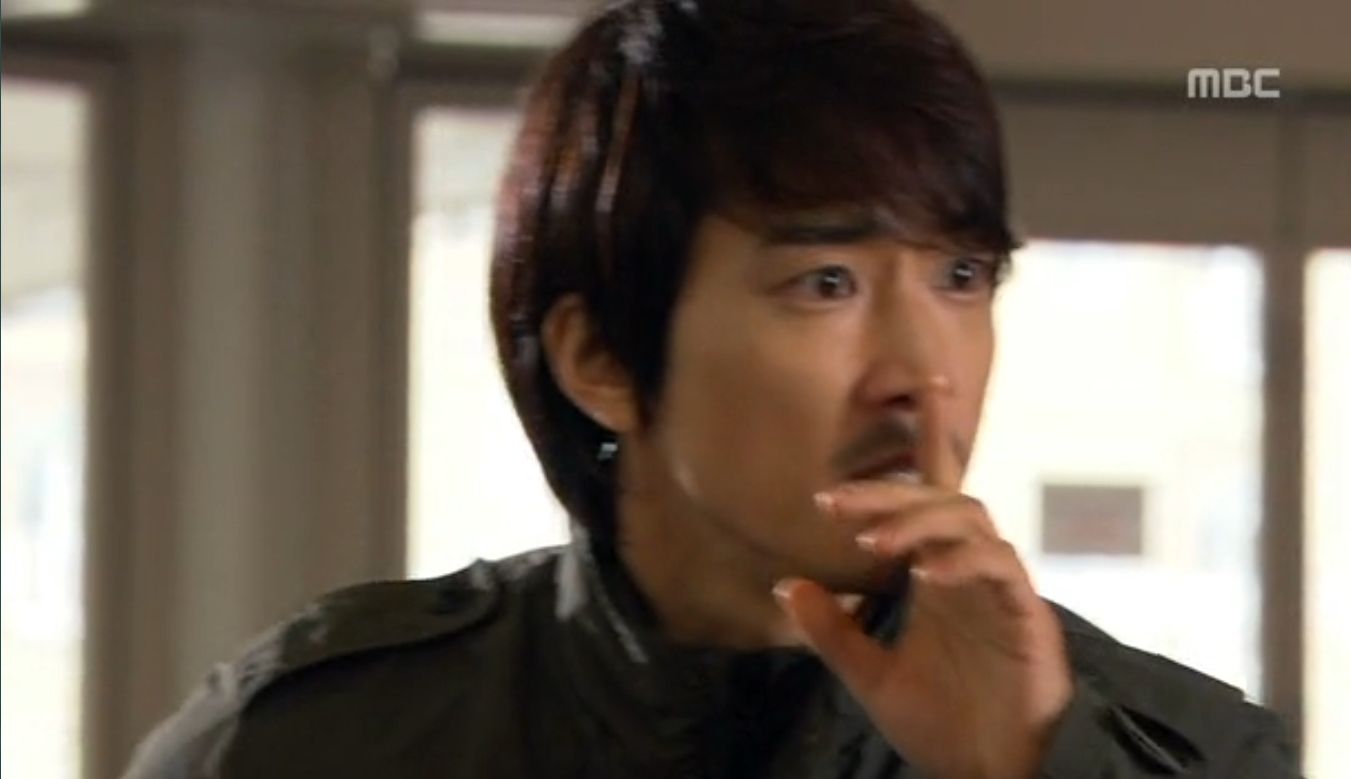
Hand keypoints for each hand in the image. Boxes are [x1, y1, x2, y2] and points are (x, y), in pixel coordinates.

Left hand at [774, 379, 1072, 778]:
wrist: (994, 774)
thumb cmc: (945, 724)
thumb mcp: (870, 677)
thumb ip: (834, 632)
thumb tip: (788, 584)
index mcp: (935, 576)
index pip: (926, 499)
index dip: (919, 447)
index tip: (887, 411)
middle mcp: (967, 571)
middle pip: (941, 498)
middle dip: (888, 490)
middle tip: (834, 501)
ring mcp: (998, 589)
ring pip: (971, 519)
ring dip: (918, 520)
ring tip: (871, 540)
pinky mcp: (1025, 615)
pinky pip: (999, 568)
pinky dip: (961, 562)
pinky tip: (925, 575)